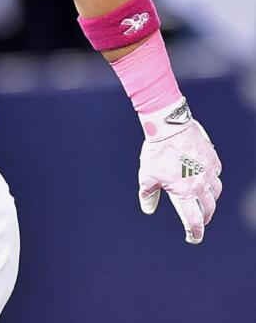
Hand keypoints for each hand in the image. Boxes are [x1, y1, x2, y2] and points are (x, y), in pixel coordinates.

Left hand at [137, 101, 221, 243]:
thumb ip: (148, 195)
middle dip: (204, 217)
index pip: (194, 220)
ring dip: (210, 199)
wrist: (169, 126)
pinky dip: (212, 179)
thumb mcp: (147, 175)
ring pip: (216, 192)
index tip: (192, 237)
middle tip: (200, 220)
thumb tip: (148, 209)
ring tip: (203, 200)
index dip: (194, 232)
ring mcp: (210, 171)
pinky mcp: (213, 159)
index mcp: (185, 192)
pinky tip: (204, 177)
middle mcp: (201, 184)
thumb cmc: (156, 151)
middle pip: (209, 208)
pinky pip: (217, 174)